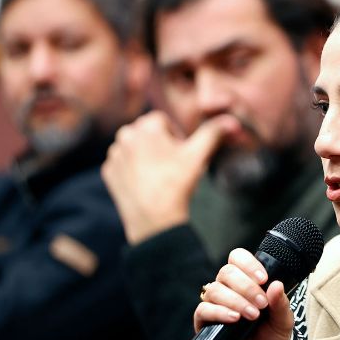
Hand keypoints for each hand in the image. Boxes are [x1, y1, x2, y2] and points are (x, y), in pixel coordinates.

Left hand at [101, 111, 238, 243]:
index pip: (163, 120)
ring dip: (146, 156)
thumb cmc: (177, 184)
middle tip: (173, 166)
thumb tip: (231, 121)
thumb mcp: (199, 155)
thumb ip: (213, 133)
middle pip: (148, 133)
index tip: (183, 153)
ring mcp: (114, 155)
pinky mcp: (108, 173)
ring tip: (161, 176)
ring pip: (135, 148)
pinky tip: (147, 184)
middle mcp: (124, 136)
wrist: (153, 219)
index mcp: (145, 126)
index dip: (176, 135)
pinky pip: (124, 165)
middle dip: (160, 145)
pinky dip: (134, 170)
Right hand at [194, 248, 292, 339]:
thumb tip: (276, 284)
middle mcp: (229, 291)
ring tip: (251, 316)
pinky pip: (204, 309)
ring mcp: (216, 306)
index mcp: (247, 283)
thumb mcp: (283, 323)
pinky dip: (219, 311)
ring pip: (215, 289)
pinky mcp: (204, 323)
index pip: (239, 259)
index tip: (263, 278)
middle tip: (261, 304)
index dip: (248, 263)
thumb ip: (281, 304)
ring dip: (236, 300)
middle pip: (227, 271)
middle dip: (246, 286)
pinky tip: (234, 319)